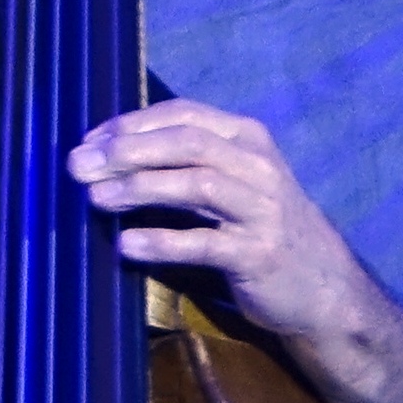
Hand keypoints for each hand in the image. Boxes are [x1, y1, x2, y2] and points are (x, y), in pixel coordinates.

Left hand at [64, 97, 369, 345]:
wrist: (324, 287)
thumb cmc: (261, 229)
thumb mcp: (232, 184)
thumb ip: (183, 165)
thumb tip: (103, 156)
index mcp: (248, 140)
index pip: (184, 115)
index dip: (132, 124)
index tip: (88, 140)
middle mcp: (259, 167)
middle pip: (187, 143)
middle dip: (127, 151)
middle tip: (78, 166)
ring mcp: (263, 209)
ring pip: (197, 185)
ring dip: (140, 188)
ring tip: (95, 197)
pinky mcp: (260, 253)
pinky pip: (206, 243)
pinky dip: (163, 241)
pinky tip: (126, 244)